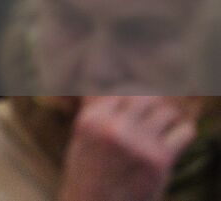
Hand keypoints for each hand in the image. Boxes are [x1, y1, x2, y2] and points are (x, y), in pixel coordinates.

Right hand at [58, 96, 194, 200]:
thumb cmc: (89, 176)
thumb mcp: (81, 140)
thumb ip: (95, 114)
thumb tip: (105, 88)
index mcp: (91, 121)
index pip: (120, 91)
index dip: (132, 94)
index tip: (140, 103)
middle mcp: (113, 129)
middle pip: (145, 96)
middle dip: (153, 102)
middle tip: (156, 110)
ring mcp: (137, 144)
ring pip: (166, 112)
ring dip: (169, 117)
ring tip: (167, 124)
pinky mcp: (159, 161)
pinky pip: (184, 132)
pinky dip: (183, 132)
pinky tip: (177, 137)